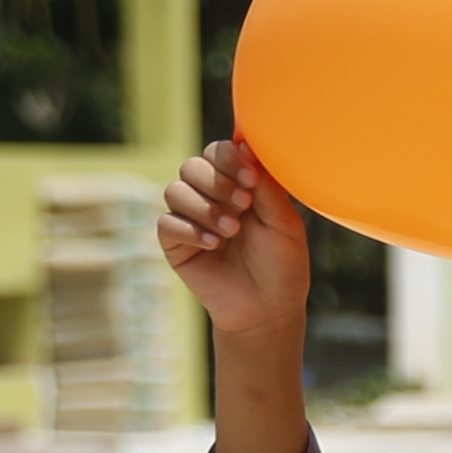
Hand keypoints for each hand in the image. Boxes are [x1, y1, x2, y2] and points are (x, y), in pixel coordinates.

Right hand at [159, 139, 311, 339]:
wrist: (268, 309)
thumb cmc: (282, 264)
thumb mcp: (284, 222)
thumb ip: (267, 185)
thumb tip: (247, 144)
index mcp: (238, 184)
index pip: (219, 152)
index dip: (228, 158)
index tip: (250, 179)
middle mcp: (211, 196)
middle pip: (192, 166)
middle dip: (217, 182)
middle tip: (243, 204)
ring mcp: (190, 219)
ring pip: (175, 191)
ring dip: (205, 208)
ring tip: (232, 231)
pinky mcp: (175, 244)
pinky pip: (167, 223)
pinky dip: (190, 230)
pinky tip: (214, 245)